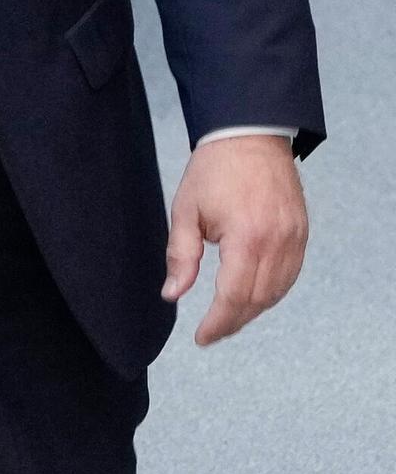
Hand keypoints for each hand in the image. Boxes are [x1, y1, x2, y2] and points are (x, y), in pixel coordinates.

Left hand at [163, 134, 307, 345]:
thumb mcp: (185, 211)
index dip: (218, 322)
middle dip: (233, 322)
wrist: (249, 136)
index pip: (234, 296)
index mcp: (246, 237)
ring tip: (228, 319)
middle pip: (258, 299)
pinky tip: (252, 297)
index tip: (202, 337)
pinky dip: (272, 292)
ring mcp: (295, 238)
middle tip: (211, 333)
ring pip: (278, 291)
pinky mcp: (302, 233)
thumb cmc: (214, 170)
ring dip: (253, 310)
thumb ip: (181, 256)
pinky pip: (290, 275)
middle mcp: (277, 242)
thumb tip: (172, 295)